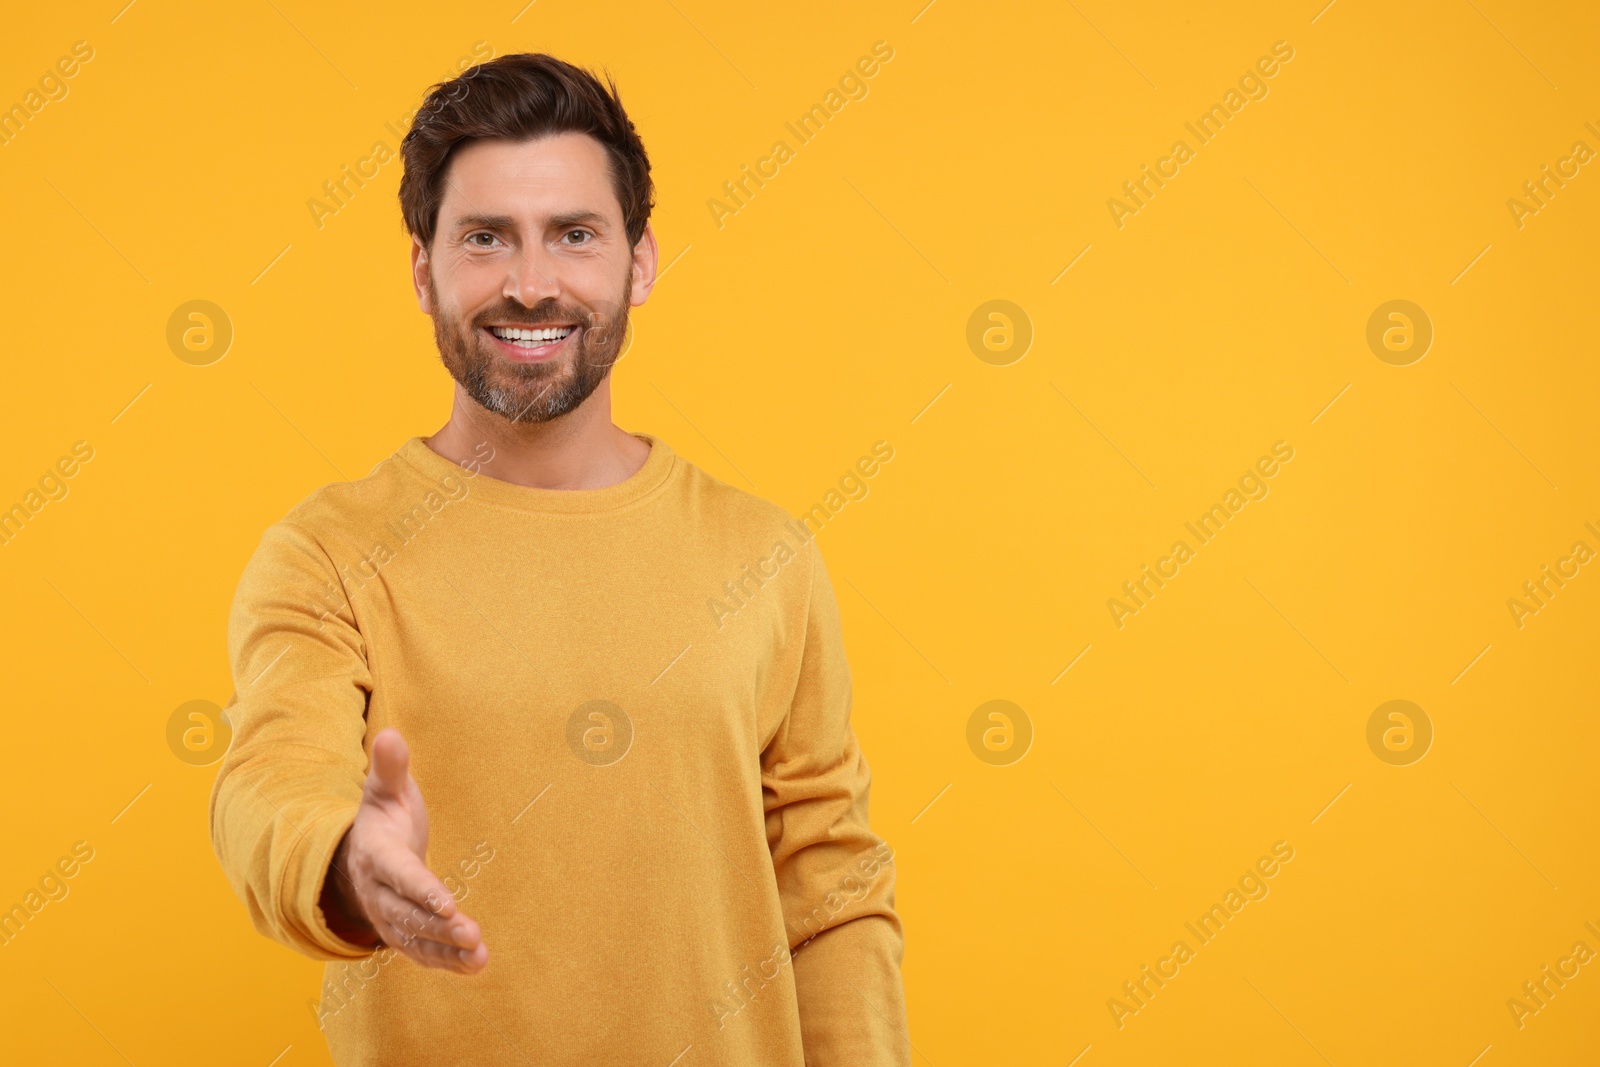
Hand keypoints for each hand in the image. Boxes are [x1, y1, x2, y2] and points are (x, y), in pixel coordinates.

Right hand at [320, 728, 487, 973]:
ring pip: (416, 940)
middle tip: (473, 934)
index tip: (449, 902)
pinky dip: (446, 962)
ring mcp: (388, 917)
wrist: (357, 855)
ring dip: (446, 951)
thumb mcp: (383, 789)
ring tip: (480, 958)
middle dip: (439, 927)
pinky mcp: (401, 934)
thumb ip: (389, 767)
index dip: (422, 890)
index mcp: (377, 854)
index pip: (400, 874)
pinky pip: (421, 953)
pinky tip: (476, 966)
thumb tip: (390, 734)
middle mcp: (379, 892)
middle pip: (408, 915)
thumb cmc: (382, 816)